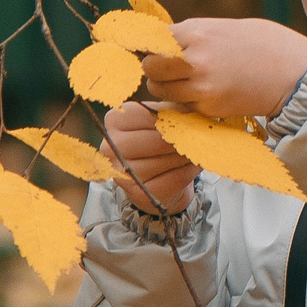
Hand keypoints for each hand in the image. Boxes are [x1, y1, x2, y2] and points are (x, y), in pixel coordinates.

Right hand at [101, 101, 196, 216]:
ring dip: (186, 156)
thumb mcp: (163, 119)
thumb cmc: (158, 140)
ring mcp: (121, 173)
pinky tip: (193, 166)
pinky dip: (188, 172)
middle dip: (181, 140)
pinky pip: (173, 179)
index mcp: (114, 120)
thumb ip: (173, 112)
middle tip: (196, 138)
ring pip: (165, 160)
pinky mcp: (137, 194)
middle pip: (157, 140)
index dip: (176, 119)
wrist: (155, 177)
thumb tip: (193, 114)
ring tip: (195, 151)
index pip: (151, 116)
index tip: (190, 122)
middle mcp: (109, 148)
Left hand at [141, 18, 306, 120]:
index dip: (155, 45)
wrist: (297, 74)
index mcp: (197, 32)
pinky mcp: (210, 108)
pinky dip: (185, 103)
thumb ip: (194, 35)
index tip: (158, 49)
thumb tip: (165, 41)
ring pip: (160, 90)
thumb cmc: (267, 45)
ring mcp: (201, 87)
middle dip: (155, 68)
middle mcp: (194, 59)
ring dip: (166, 88)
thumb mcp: (225, 27)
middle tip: (167, 69)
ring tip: (185, 83)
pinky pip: (182, 106)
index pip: (153, 39)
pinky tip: (204, 94)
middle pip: (150, 67)